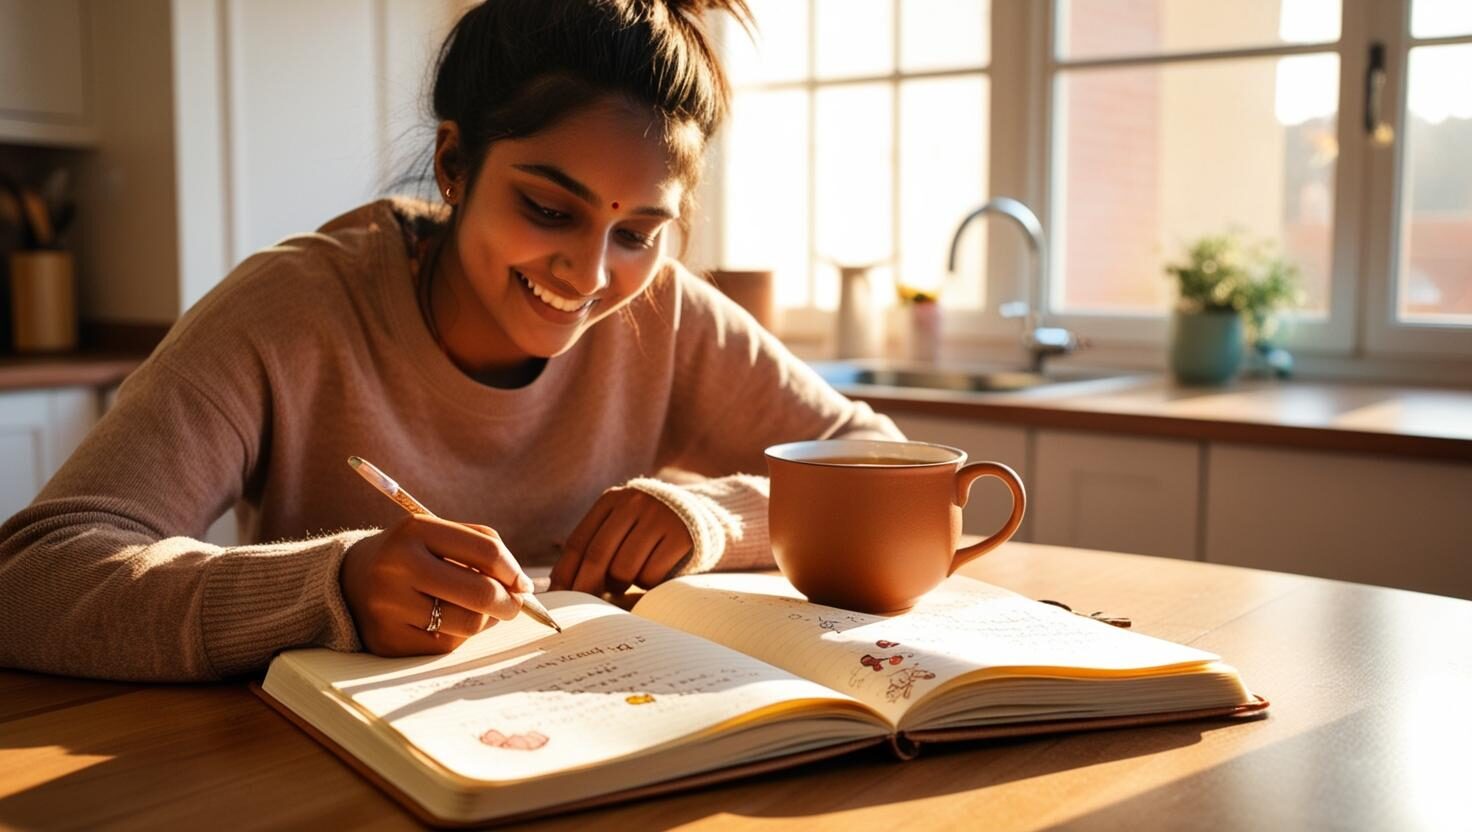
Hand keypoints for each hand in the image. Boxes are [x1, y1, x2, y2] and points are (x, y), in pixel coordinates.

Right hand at [340, 516, 534, 656]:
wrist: (348, 581)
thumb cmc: (410, 556)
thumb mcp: (437, 534)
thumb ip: (482, 548)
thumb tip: (522, 585)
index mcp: (415, 530)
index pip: (486, 550)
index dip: (514, 570)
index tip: (522, 583)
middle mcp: (399, 565)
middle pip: (481, 592)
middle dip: (509, 603)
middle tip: (513, 605)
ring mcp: (389, 605)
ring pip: (468, 624)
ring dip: (484, 621)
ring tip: (478, 612)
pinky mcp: (386, 640)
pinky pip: (445, 646)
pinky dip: (456, 636)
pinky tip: (446, 623)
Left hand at [550, 487, 692, 594]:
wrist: (696, 515)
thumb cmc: (645, 531)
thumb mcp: (619, 526)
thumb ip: (593, 548)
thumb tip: (560, 586)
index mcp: (611, 500)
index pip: (578, 541)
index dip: (565, 573)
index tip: (559, 597)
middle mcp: (633, 503)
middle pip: (598, 555)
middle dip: (586, 586)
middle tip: (583, 607)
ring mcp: (658, 517)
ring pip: (624, 569)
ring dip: (620, 585)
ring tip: (625, 581)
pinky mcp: (680, 535)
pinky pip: (651, 575)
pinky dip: (646, 584)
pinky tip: (651, 575)